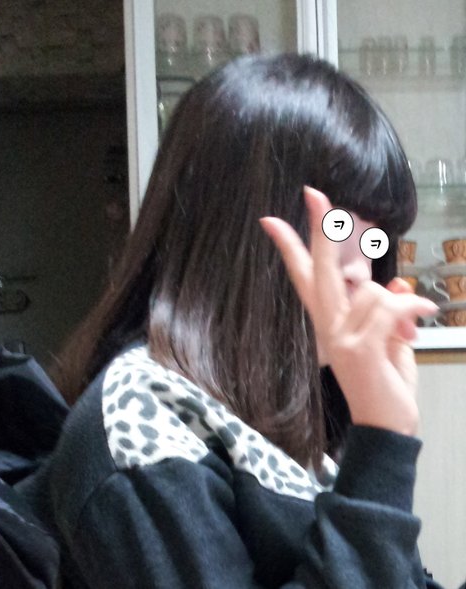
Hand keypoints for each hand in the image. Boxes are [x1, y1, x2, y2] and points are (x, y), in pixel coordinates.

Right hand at [260, 187, 437, 435]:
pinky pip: (388, 308)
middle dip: (320, 229)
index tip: (271, 221)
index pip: (304, 278)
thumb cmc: (384, 380)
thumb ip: (387, 309)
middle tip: (314, 193)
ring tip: (411, 324)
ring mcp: (340, 337)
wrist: (385, 425)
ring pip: (374, 291)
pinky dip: (411, 309)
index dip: (290, 247)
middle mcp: (328, 327)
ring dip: (402, 304)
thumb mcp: (387, 338)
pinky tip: (418, 321)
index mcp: (330, 322)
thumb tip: (399, 282)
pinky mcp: (358, 346)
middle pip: (322, 269)